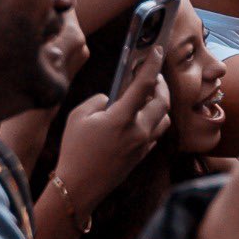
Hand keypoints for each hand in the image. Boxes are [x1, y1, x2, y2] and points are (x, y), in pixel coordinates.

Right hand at [54, 48, 170, 209]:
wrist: (79, 187)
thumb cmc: (74, 150)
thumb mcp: (78, 117)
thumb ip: (99, 100)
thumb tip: (112, 98)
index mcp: (122, 118)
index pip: (144, 85)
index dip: (152, 65)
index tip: (158, 51)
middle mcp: (139, 131)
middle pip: (163, 101)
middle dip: (160, 84)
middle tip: (152, 75)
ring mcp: (143, 145)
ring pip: (164, 118)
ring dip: (160, 104)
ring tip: (148, 95)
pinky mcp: (142, 156)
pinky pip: (156, 133)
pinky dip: (154, 120)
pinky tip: (141, 117)